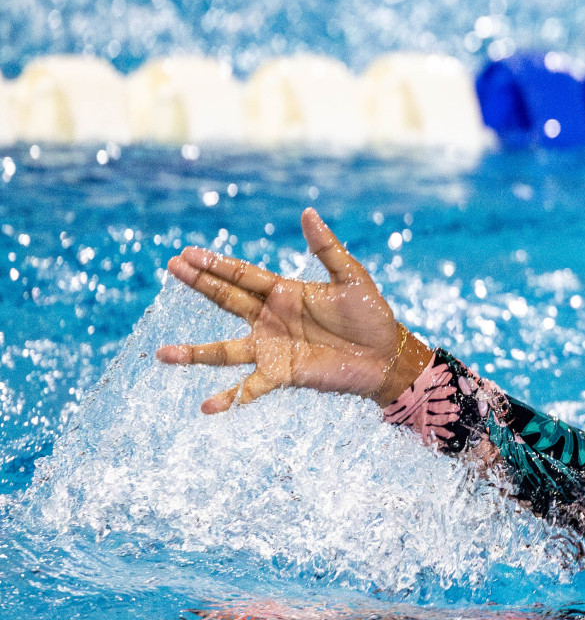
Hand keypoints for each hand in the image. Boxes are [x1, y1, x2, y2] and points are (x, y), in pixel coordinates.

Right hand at [156, 207, 433, 412]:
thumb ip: (326, 248)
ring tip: (163, 354)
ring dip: (194, 354)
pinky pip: (251, 386)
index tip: (185, 254)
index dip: (215, 265)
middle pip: (226, 301)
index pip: (242, 276)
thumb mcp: (351, 277)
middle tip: (171, 267)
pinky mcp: (283, 374)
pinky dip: (230, 397)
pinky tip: (206, 407)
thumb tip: (308, 212)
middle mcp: (271, 319)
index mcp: (284, 292)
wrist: (386, 354)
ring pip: (225, 350)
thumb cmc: (370, 314)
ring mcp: (273, 348)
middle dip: (199, 285)